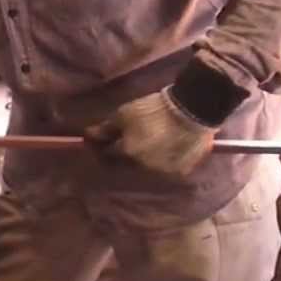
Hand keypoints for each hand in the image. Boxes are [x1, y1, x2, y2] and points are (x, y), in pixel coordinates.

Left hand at [84, 88, 216, 176]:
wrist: (193, 110)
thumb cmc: (154, 109)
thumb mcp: (124, 114)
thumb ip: (105, 129)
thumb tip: (88, 136)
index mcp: (127, 153)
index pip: (105, 156)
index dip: (100, 148)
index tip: (98, 141)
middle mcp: (142, 167)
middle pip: (123, 166)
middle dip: (118, 156)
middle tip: (120, 143)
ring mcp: (162, 172)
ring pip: (143, 170)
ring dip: (139, 161)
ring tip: (143, 146)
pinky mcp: (179, 172)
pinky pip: (163, 170)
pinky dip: (159, 162)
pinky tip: (161, 150)